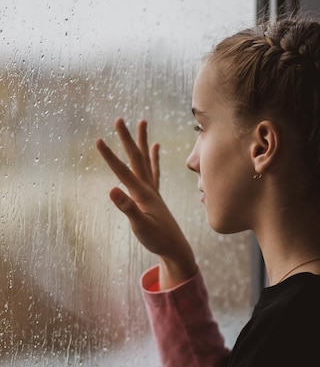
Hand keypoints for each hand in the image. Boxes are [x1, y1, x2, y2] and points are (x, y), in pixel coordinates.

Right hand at [96, 118, 196, 287]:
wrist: (175, 247)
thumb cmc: (157, 239)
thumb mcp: (140, 226)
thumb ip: (128, 208)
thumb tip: (112, 190)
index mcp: (142, 194)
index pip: (122, 171)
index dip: (109, 156)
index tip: (97, 140)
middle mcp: (148, 187)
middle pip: (136, 158)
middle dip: (126, 139)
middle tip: (119, 119)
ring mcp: (153, 190)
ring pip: (146, 160)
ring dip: (142, 141)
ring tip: (141, 122)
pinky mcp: (155, 195)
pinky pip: (154, 170)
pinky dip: (154, 157)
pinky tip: (156, 147)